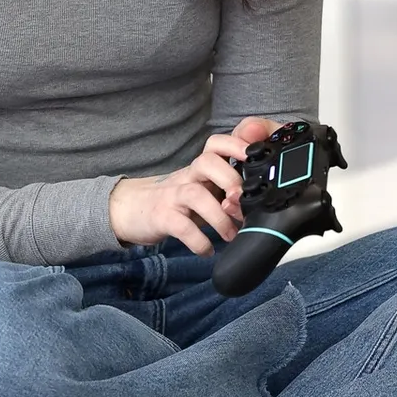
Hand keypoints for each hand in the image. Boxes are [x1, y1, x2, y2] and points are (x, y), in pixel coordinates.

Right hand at [108, 116, 284, 253]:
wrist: (131, 209)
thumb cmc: (177, 200)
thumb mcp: (203, 189)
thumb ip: (228, 190)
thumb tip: (265, 202)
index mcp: (200, 169)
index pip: (216, 145)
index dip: (236, 145)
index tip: (256, 156)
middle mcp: (187, 177)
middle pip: (207, 162)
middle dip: (231, 181)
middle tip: (244, 206)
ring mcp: (172, 195)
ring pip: (196, 194)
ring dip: (219, 217)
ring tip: (231, 235)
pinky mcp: (161, 216)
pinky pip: (181, 226)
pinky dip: (198, 241)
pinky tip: (207, 251)